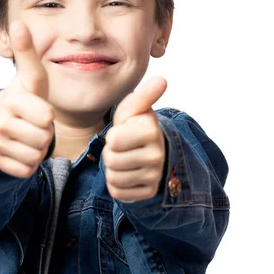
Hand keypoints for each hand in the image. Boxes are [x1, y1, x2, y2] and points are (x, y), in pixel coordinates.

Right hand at [0, 20, 54, 177]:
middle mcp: (1, 120)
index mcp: (14, 99)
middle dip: (45, 134)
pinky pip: (26, 170)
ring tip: (29, 134)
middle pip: (43, 139)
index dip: (48, 116)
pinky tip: (22, 149)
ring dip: (38, 149)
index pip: (46, 118)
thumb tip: (19, 22)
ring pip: (35, 156)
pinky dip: (29, 163)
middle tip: (35, 124)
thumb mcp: (32, 76)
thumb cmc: (25, 97)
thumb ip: (28, 52)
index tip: (41, 109)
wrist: (2, 119)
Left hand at [102, 76, 167, 201]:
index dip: (112, 136)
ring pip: (114, 178)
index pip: (113, 140)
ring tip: (125, 159)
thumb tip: (162, 80)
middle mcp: (157, 155)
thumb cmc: (135, 126)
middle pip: (111, 160)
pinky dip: (117, 184)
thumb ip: (144, 95)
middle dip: (111, 153)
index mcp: (152, 131)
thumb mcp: (133, 108)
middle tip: (123, 148)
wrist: (147, 150)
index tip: (124, 132)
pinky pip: (119, 193)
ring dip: (113, 169)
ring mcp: (155, 175)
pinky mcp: (149, 191)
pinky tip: (127, 173)